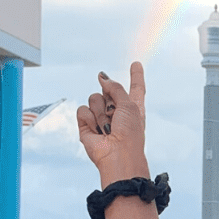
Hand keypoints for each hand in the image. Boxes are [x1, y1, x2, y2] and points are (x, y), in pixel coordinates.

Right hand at [78, 61, 148, 182]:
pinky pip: (83, 110)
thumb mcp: (129, 105)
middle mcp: (117, 111)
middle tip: (116, 116)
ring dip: (101, 112)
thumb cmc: (130, 134)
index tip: (136, 64)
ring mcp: (101, 117)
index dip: (136, 76)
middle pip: (107, 90)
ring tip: (107, 128)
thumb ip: (115, 88)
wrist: (117, 155)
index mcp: (133, 107)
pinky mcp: (87, 125)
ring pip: (94, 98)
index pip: (136, 87)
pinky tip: (97, 131)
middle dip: (110, 100)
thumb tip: (103, 78)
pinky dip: (89, 119)